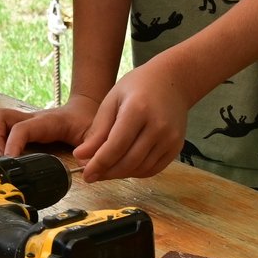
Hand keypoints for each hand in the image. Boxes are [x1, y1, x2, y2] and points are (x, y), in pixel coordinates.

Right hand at [0, 95, 99, 155]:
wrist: (86, 107)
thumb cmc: (88, 120)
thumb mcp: (95, 134)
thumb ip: (92, 149)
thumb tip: (84, 167)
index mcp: (47, 121)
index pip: (22, 129)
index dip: (12, 144)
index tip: (10, 160)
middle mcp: (31, 119)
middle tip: (1, 159)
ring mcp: (25, 122)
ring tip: (1, 159)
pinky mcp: (22, 128)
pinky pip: (2, 129)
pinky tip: (7, 158)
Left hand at [73, 65, 189, 182]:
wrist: (171, 81)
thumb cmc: (137, 87)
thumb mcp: (111, 101)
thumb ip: (98, 130)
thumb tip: (81, 155)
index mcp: (137, 110)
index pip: (116, 146)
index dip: (99, 164)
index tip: (85, 174)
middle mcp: (158, 127)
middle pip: (129, 161)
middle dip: (107, 172)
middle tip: (92, 175)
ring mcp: (170, 139)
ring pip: (141, 168)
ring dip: (120, 174)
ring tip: (104, 171)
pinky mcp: (176, 147)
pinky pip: (153, 169)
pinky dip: (136, 172)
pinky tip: (123, 167)